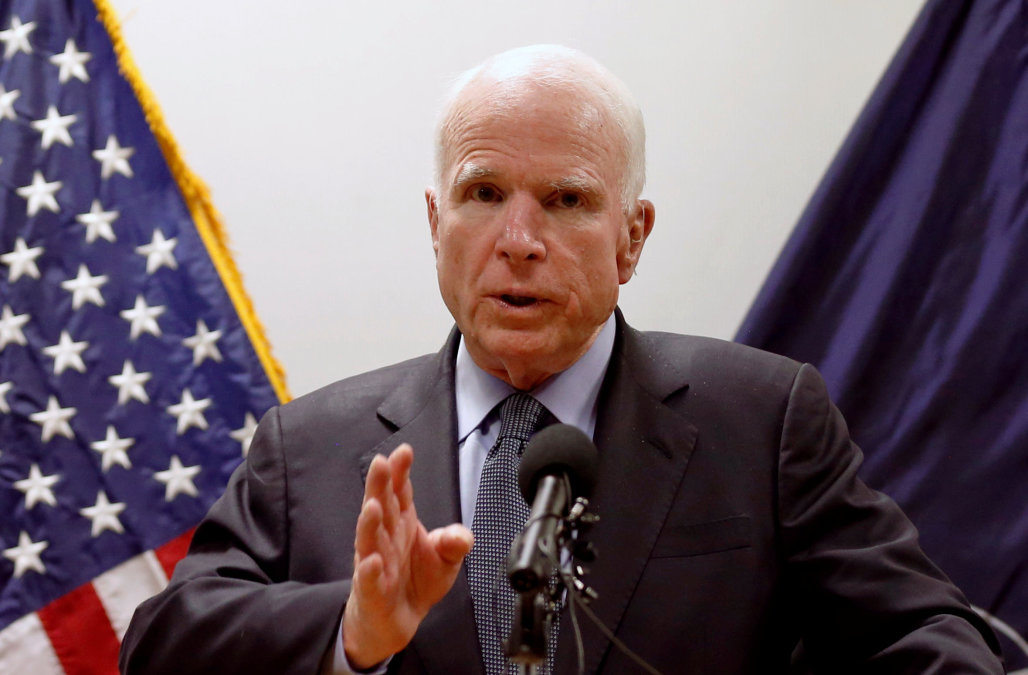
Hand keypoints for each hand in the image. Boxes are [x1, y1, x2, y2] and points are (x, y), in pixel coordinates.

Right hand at [342, 444, 473, 668]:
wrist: (398, 620)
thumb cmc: (416, 581)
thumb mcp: (446, 559)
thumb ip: (455, 542)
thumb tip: (462, 535)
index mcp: (401, 523)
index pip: (399, 492)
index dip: (400, 472)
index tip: (404, 452)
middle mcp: (385, 538)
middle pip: (380, 507)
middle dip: (379, 485)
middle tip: (380, 464)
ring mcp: (375, 563)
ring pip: (368, 540)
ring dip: (369, 522)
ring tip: (373, 505)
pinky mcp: (372, 591)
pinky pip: (368, 580)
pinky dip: (369, 571)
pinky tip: (372, 562)